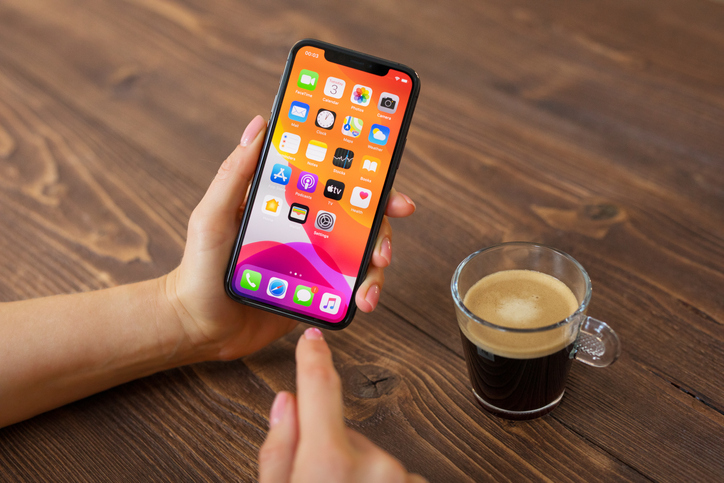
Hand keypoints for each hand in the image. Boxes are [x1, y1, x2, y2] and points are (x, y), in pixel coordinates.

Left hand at [165, 116, 416, 359]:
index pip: (331, 182)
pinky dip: (364, 292)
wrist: (197, 326)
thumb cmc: (198, 267)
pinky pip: (350, 288)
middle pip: (358, 218)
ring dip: (376, 266)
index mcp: (286, 204)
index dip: (365, 178)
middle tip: (384, 244)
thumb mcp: (211, 215)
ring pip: (361, 254)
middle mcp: (305, 229)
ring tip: (372, 284)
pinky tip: (362, 302)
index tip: (388, 180)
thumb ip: (235, 174)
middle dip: (382, 227)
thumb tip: (260, 125)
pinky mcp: (316, 292)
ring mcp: (314, 261)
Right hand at [259, 328, 427, 482]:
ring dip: (356, 475)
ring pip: (370, 459)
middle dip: (331, 452)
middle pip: (345, 435)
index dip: (314, 359)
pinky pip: (393, 477)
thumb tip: (287, 403)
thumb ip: (279, 449)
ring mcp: (401, 478)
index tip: (313, 339)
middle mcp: (373, 465)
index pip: (319, 389)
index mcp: (329, 462)